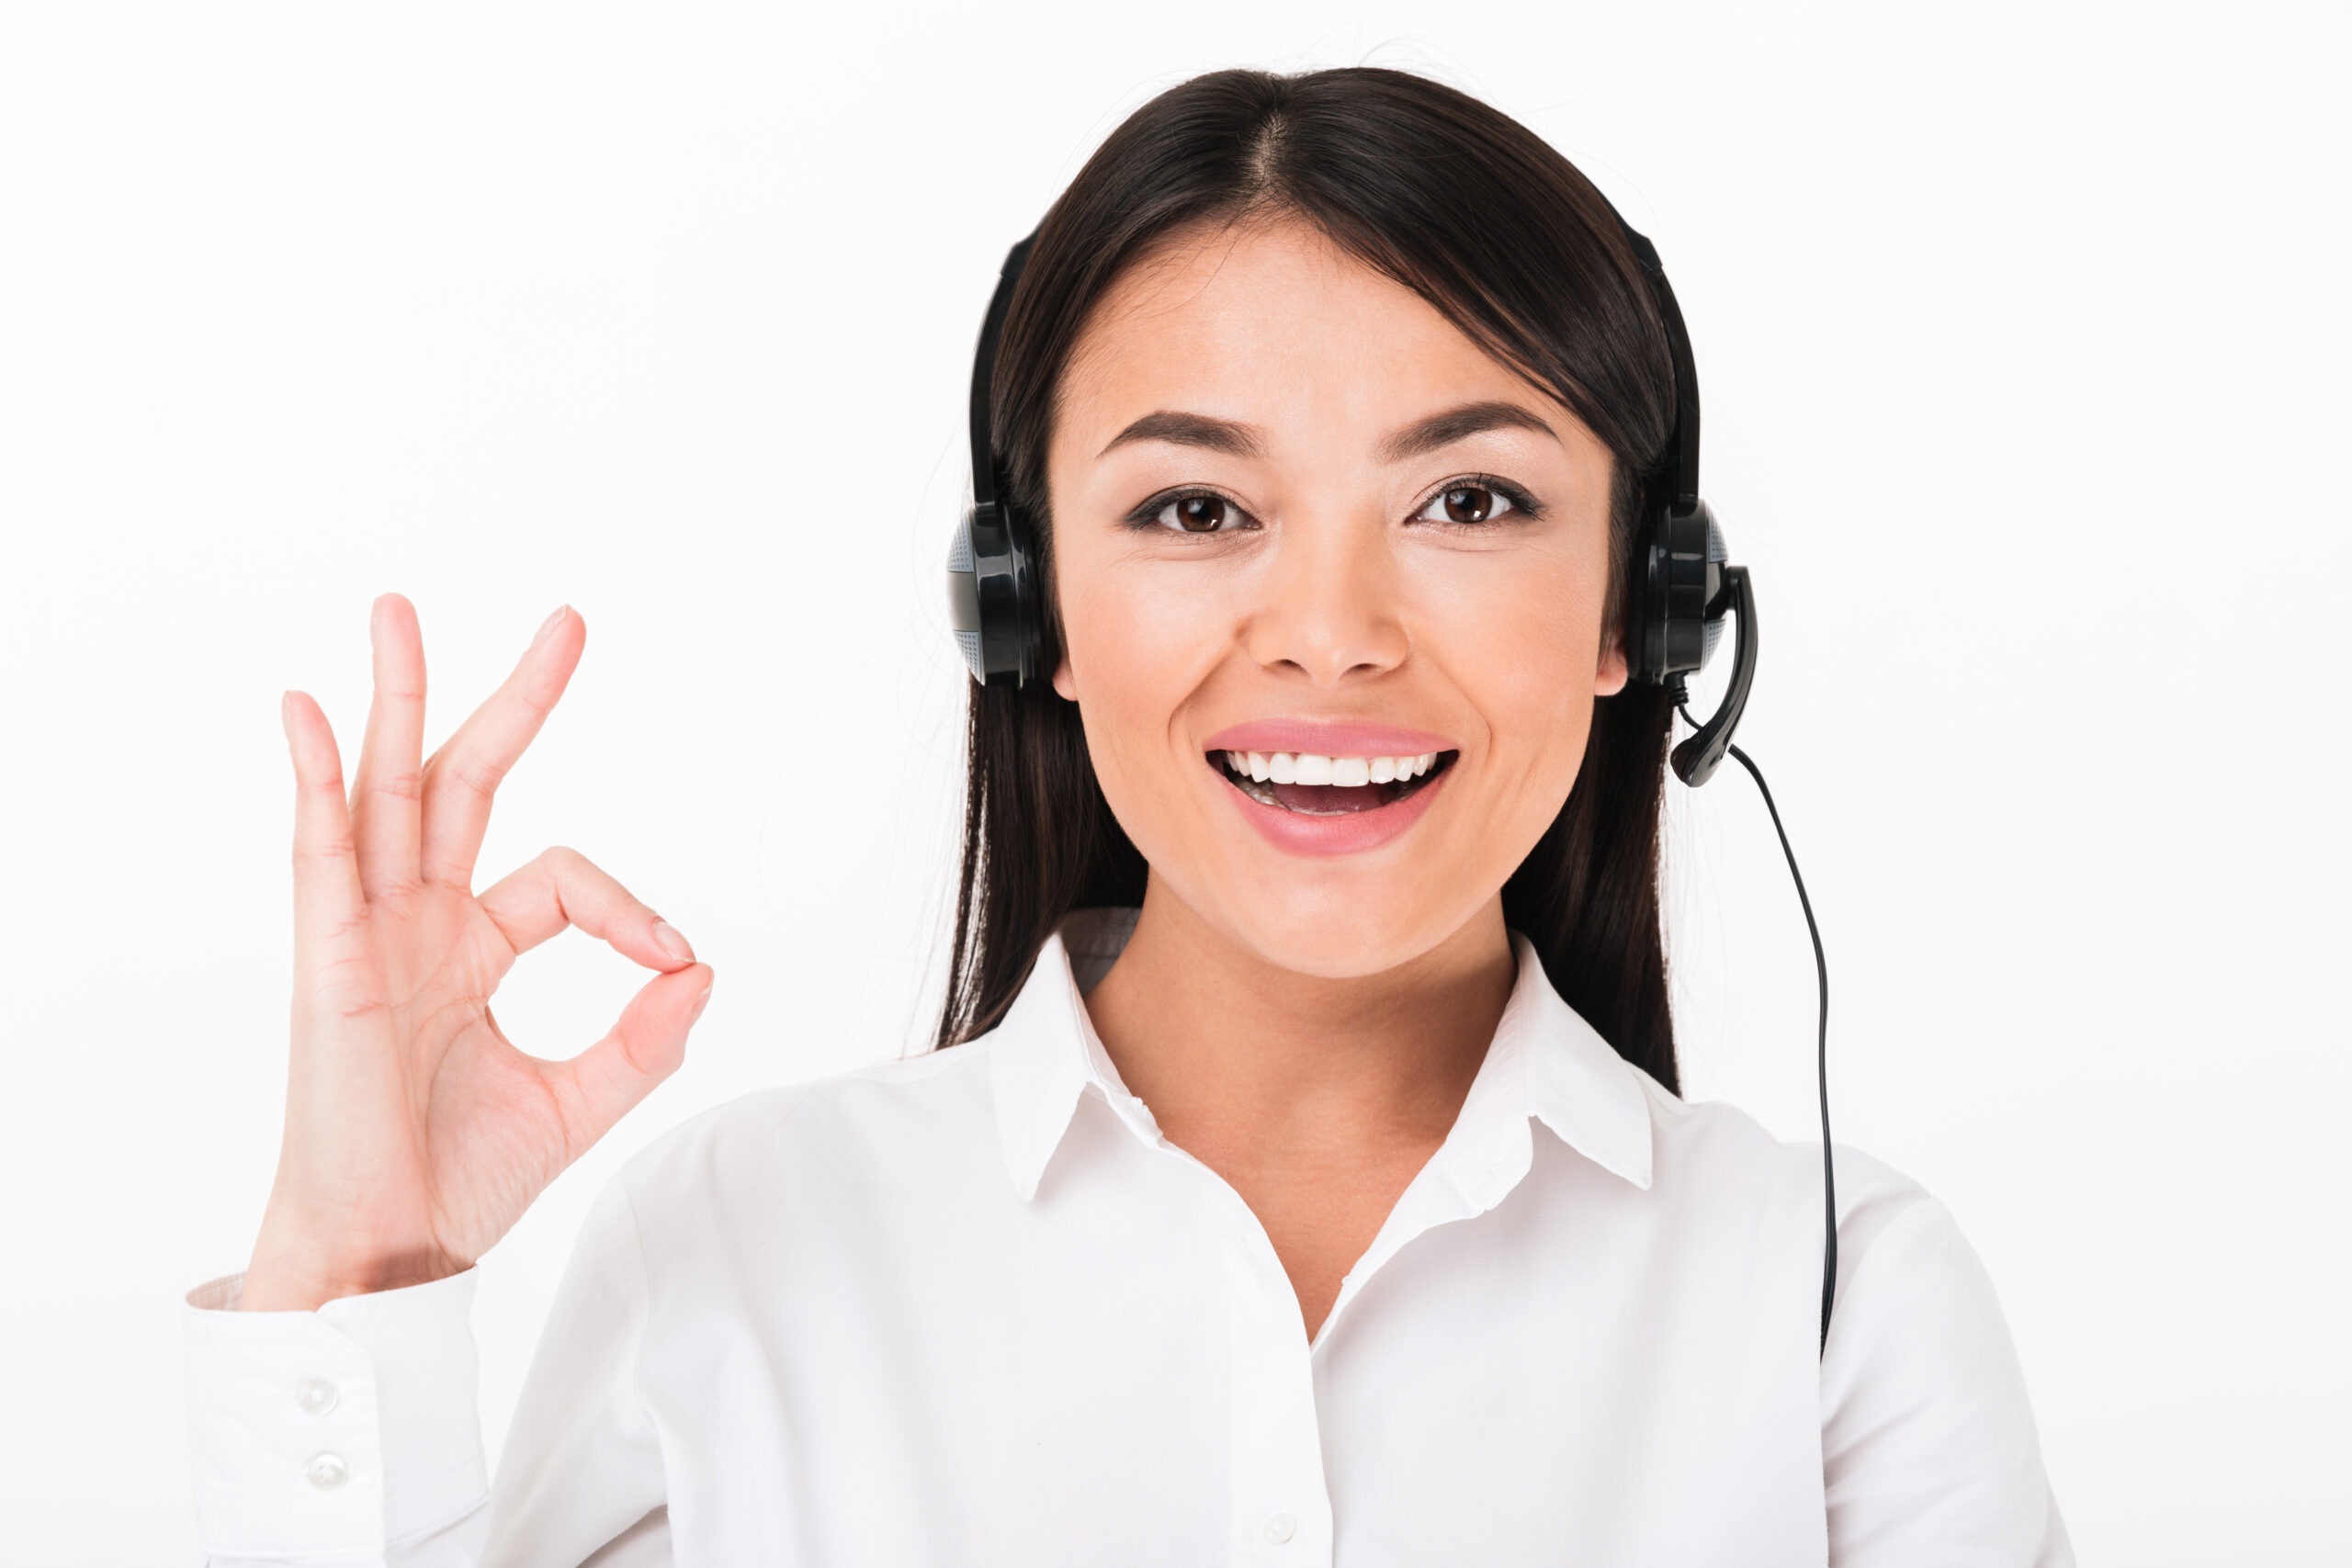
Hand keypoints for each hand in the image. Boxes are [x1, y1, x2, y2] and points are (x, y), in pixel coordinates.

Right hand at [240, 595, 710, 1312]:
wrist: (391, 1256)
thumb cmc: (456, 1185)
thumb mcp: (580, 1101)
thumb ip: (645, 1039)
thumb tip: (702, 969)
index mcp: (471, 950)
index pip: (561, 878)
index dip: (629, 908)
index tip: (675, 961)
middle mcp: (417, 926)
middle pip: (463, 783)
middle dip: (513, 701)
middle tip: (568, 623)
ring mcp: (369, 937)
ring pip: (385, 792)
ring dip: (395, 699)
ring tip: (398, 610)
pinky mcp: (330, 965)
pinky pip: (318, 856)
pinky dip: (313, 781)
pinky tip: (306, 711)